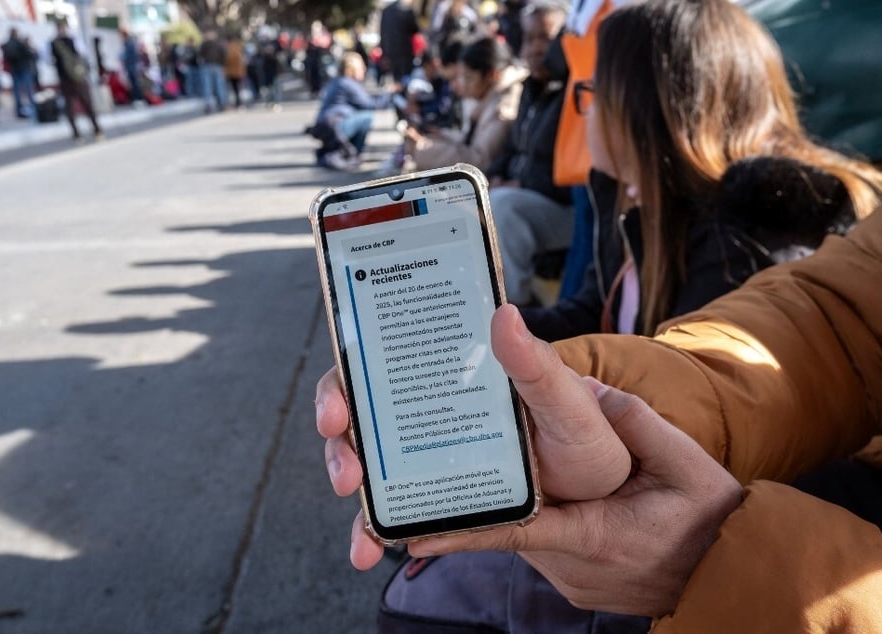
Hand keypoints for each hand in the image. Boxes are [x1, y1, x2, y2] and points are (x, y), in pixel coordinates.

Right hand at [315, 304, 632, 569]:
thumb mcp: (565, 399)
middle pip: (360, 416)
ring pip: (367, 466)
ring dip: (354, 496)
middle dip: (340, 447)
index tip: (338, 408)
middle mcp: (427, 409)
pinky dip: (376, 532)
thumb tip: (506, 314)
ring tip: (363, 535)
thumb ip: (535, 364)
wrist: (604, 491)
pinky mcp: (438, 495)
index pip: (376, 363)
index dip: (344, 382)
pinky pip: (394, 510)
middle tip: (349, 475)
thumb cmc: (584, 432)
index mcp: (448, 372)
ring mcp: (428, 455)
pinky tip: (372, 551)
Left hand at [408, 375, 743, 617]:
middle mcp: (572, 566)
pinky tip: (547, 491)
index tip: (411, 528)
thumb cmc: (711, 521)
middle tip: (451, 463)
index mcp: (594, 538)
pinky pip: (542, 544)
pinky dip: (535, 517)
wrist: (732, 576)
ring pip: (524, 534)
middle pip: (511, 525)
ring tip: (505, 466)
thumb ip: (637, 424)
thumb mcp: (687, 465)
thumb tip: (588, 390)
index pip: (515, 530)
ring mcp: (571, 579)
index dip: (461, 529)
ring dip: (515, 504)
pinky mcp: (574, 580)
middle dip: (484, 496)